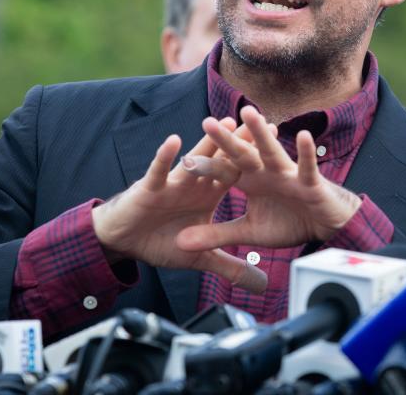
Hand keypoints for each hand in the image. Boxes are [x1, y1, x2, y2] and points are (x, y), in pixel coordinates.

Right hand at [92, 118, 266, 292]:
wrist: (125, 241)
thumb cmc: (159, 241)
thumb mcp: (200, 258)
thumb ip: (231, 267)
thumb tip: (260, 283)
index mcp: (208, 194)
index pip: (238, 175)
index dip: (257, 162)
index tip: (280, 147)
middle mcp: (194, 184)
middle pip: (221, 160)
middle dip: (240, 143)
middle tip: (260, 122)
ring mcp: (173, 183)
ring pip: (194, 160)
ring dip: (209, 143)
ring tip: (224, 123)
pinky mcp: (150, 188)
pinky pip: (159, 171)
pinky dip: (165, 158)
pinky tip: (174, 142)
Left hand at [175, 106, 361, 252]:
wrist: (323, 228)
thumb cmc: (287, 222)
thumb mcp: (247, 231)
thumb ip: (216, 235)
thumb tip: (179, 243)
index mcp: (249, 181)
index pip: (224, 171)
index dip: (207, 167)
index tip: (184, 161)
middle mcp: (266, 172)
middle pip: (243, 154)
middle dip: (226, 140)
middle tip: (207, 121)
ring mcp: (288, 174)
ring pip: (272, 151)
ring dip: (261, 134)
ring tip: (249, 112)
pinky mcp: (310, 182)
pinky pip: (307, 166)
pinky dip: (306, 153)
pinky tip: (303, 135)